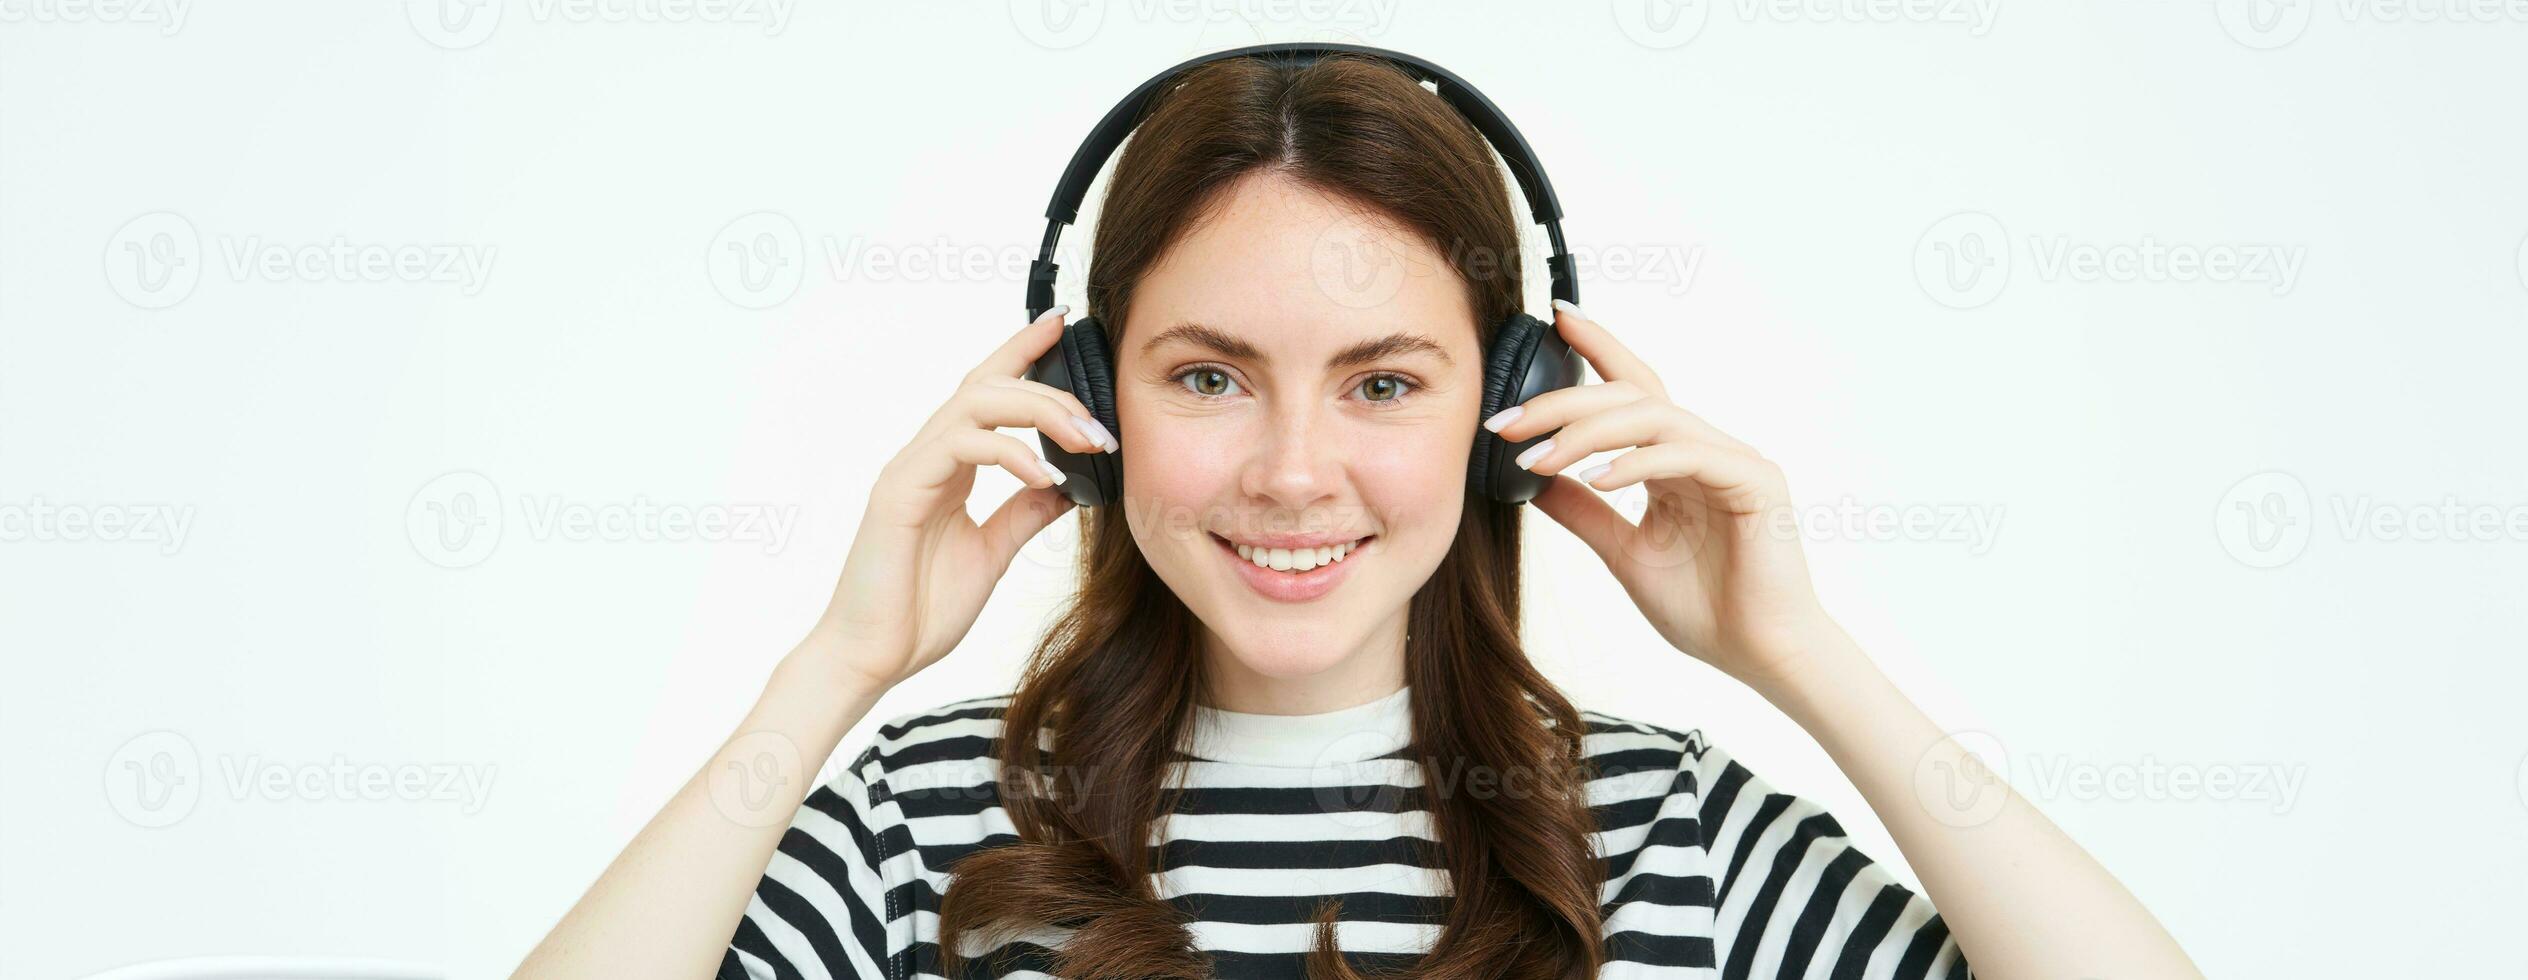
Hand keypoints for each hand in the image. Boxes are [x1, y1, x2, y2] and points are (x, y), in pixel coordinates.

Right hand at [801, 306, 1118, 692]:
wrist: (874, 657)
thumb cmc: (920, 610)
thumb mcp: (992, 553)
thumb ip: (1024, 512)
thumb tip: (1067, 482)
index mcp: (949, 466)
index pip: (989, 392)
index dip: (1022, 352)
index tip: (1063, 325)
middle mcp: (928, 456)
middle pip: (988, 386)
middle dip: (1050, 388)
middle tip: (1102, 420)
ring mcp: (912, 468)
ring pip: (975, 403)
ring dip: (1039, 412)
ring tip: (1086, 440)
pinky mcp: (901, 490)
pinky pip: (961, 447)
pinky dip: (1010, 452)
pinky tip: (1046, 474)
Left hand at [1502, 302, 1840, 695]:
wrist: (1760, 657)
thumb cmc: (1705, 610)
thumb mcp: (1624, 552)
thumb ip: (1583, 511)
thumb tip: (1532, 478)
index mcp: (1675, 461)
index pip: (1630, 391)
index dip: (1595, 349)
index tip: (1552, 319)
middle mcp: (1704, 449)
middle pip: (1630, 397)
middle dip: (1561, 402)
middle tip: (1504, 422)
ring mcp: (1732, 460)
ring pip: (1653, 417)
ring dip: (1586, 433)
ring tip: (1536, 458)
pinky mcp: (1755, 482)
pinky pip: (1686, 454)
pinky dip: (1636, 462)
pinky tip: (1595, 479)